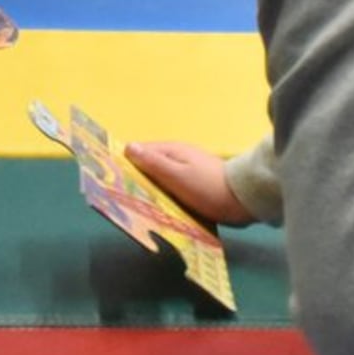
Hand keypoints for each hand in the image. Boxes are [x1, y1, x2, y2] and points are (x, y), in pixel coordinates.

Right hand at [126, 141, 249, 226]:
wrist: (243, 200)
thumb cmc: (207, 187)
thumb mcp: (177, 176)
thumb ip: (154, 163)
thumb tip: (129, 146)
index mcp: (172, 150)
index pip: (140, 151)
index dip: (125, 163)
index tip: (111, 178)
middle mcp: (179, 156)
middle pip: (150, 165)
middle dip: (136, 177)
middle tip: (122, 197)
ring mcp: (188, 170)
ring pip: (161, 177)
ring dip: (151, 188)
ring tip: (137, 205)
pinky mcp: (196, 184)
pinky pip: (173, 187)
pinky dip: (165, 195)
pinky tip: (161, 208)